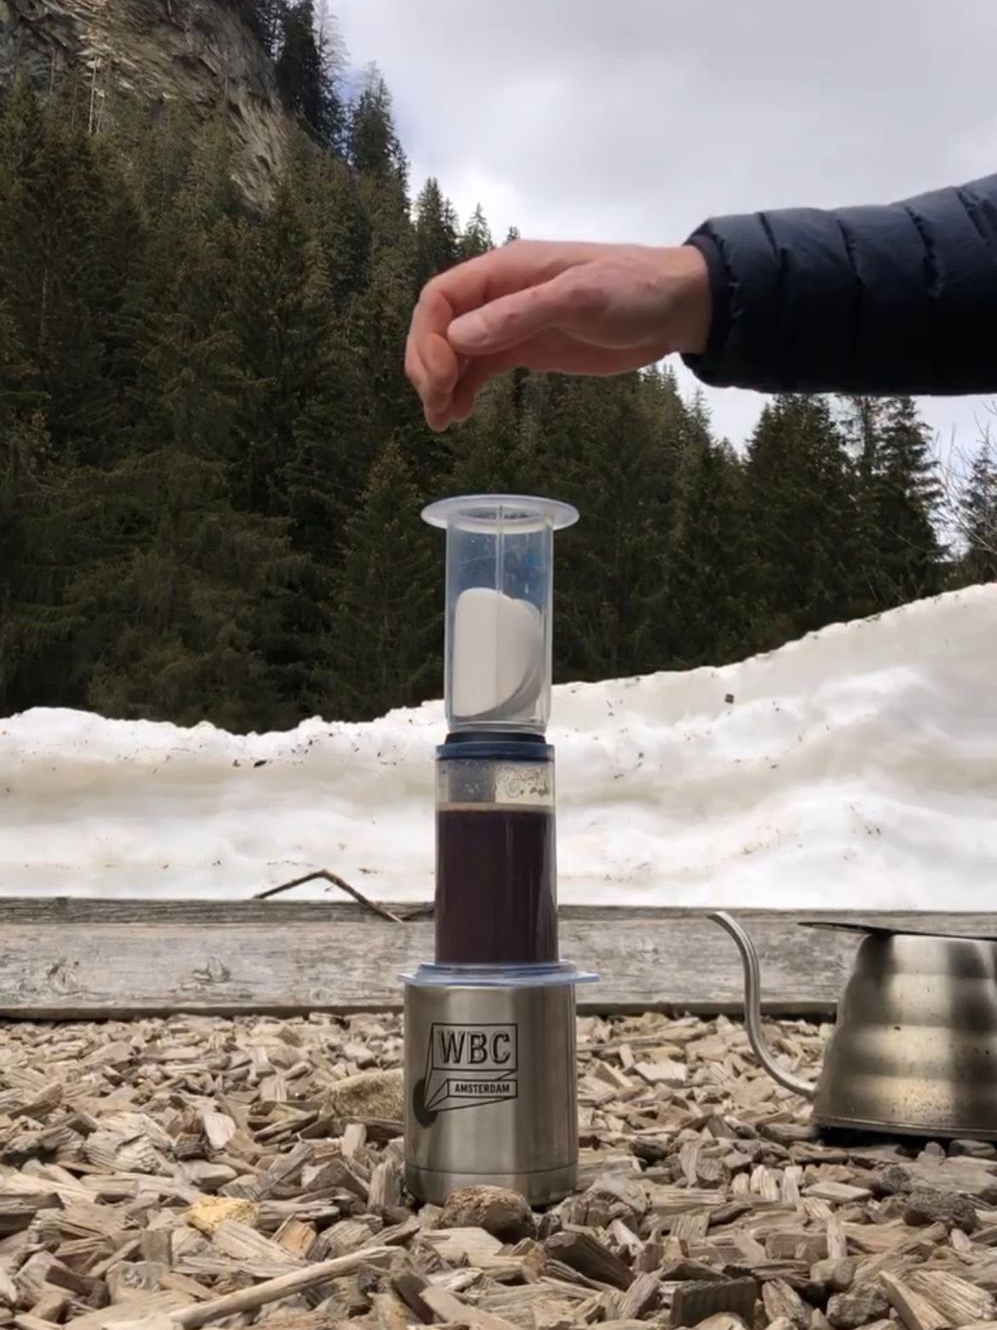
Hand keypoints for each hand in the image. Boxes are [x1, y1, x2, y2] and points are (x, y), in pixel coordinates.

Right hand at [405, 240, 710, 430]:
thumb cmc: (633, 290)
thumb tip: (460, 336)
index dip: (430, 338)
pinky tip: (458, 415)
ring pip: (456, 351)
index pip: (441, 297)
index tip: (442, 378)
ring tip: (441, 421)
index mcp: (506, 270)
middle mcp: (500, 295)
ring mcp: (512, 323)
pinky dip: (463, 389)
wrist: (677, 307)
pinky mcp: (528, 348)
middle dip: (428, 365)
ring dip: (441, 383)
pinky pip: (481, 366)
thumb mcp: (580, 297)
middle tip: (437, 407)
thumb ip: (520, 314)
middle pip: (440, 325)